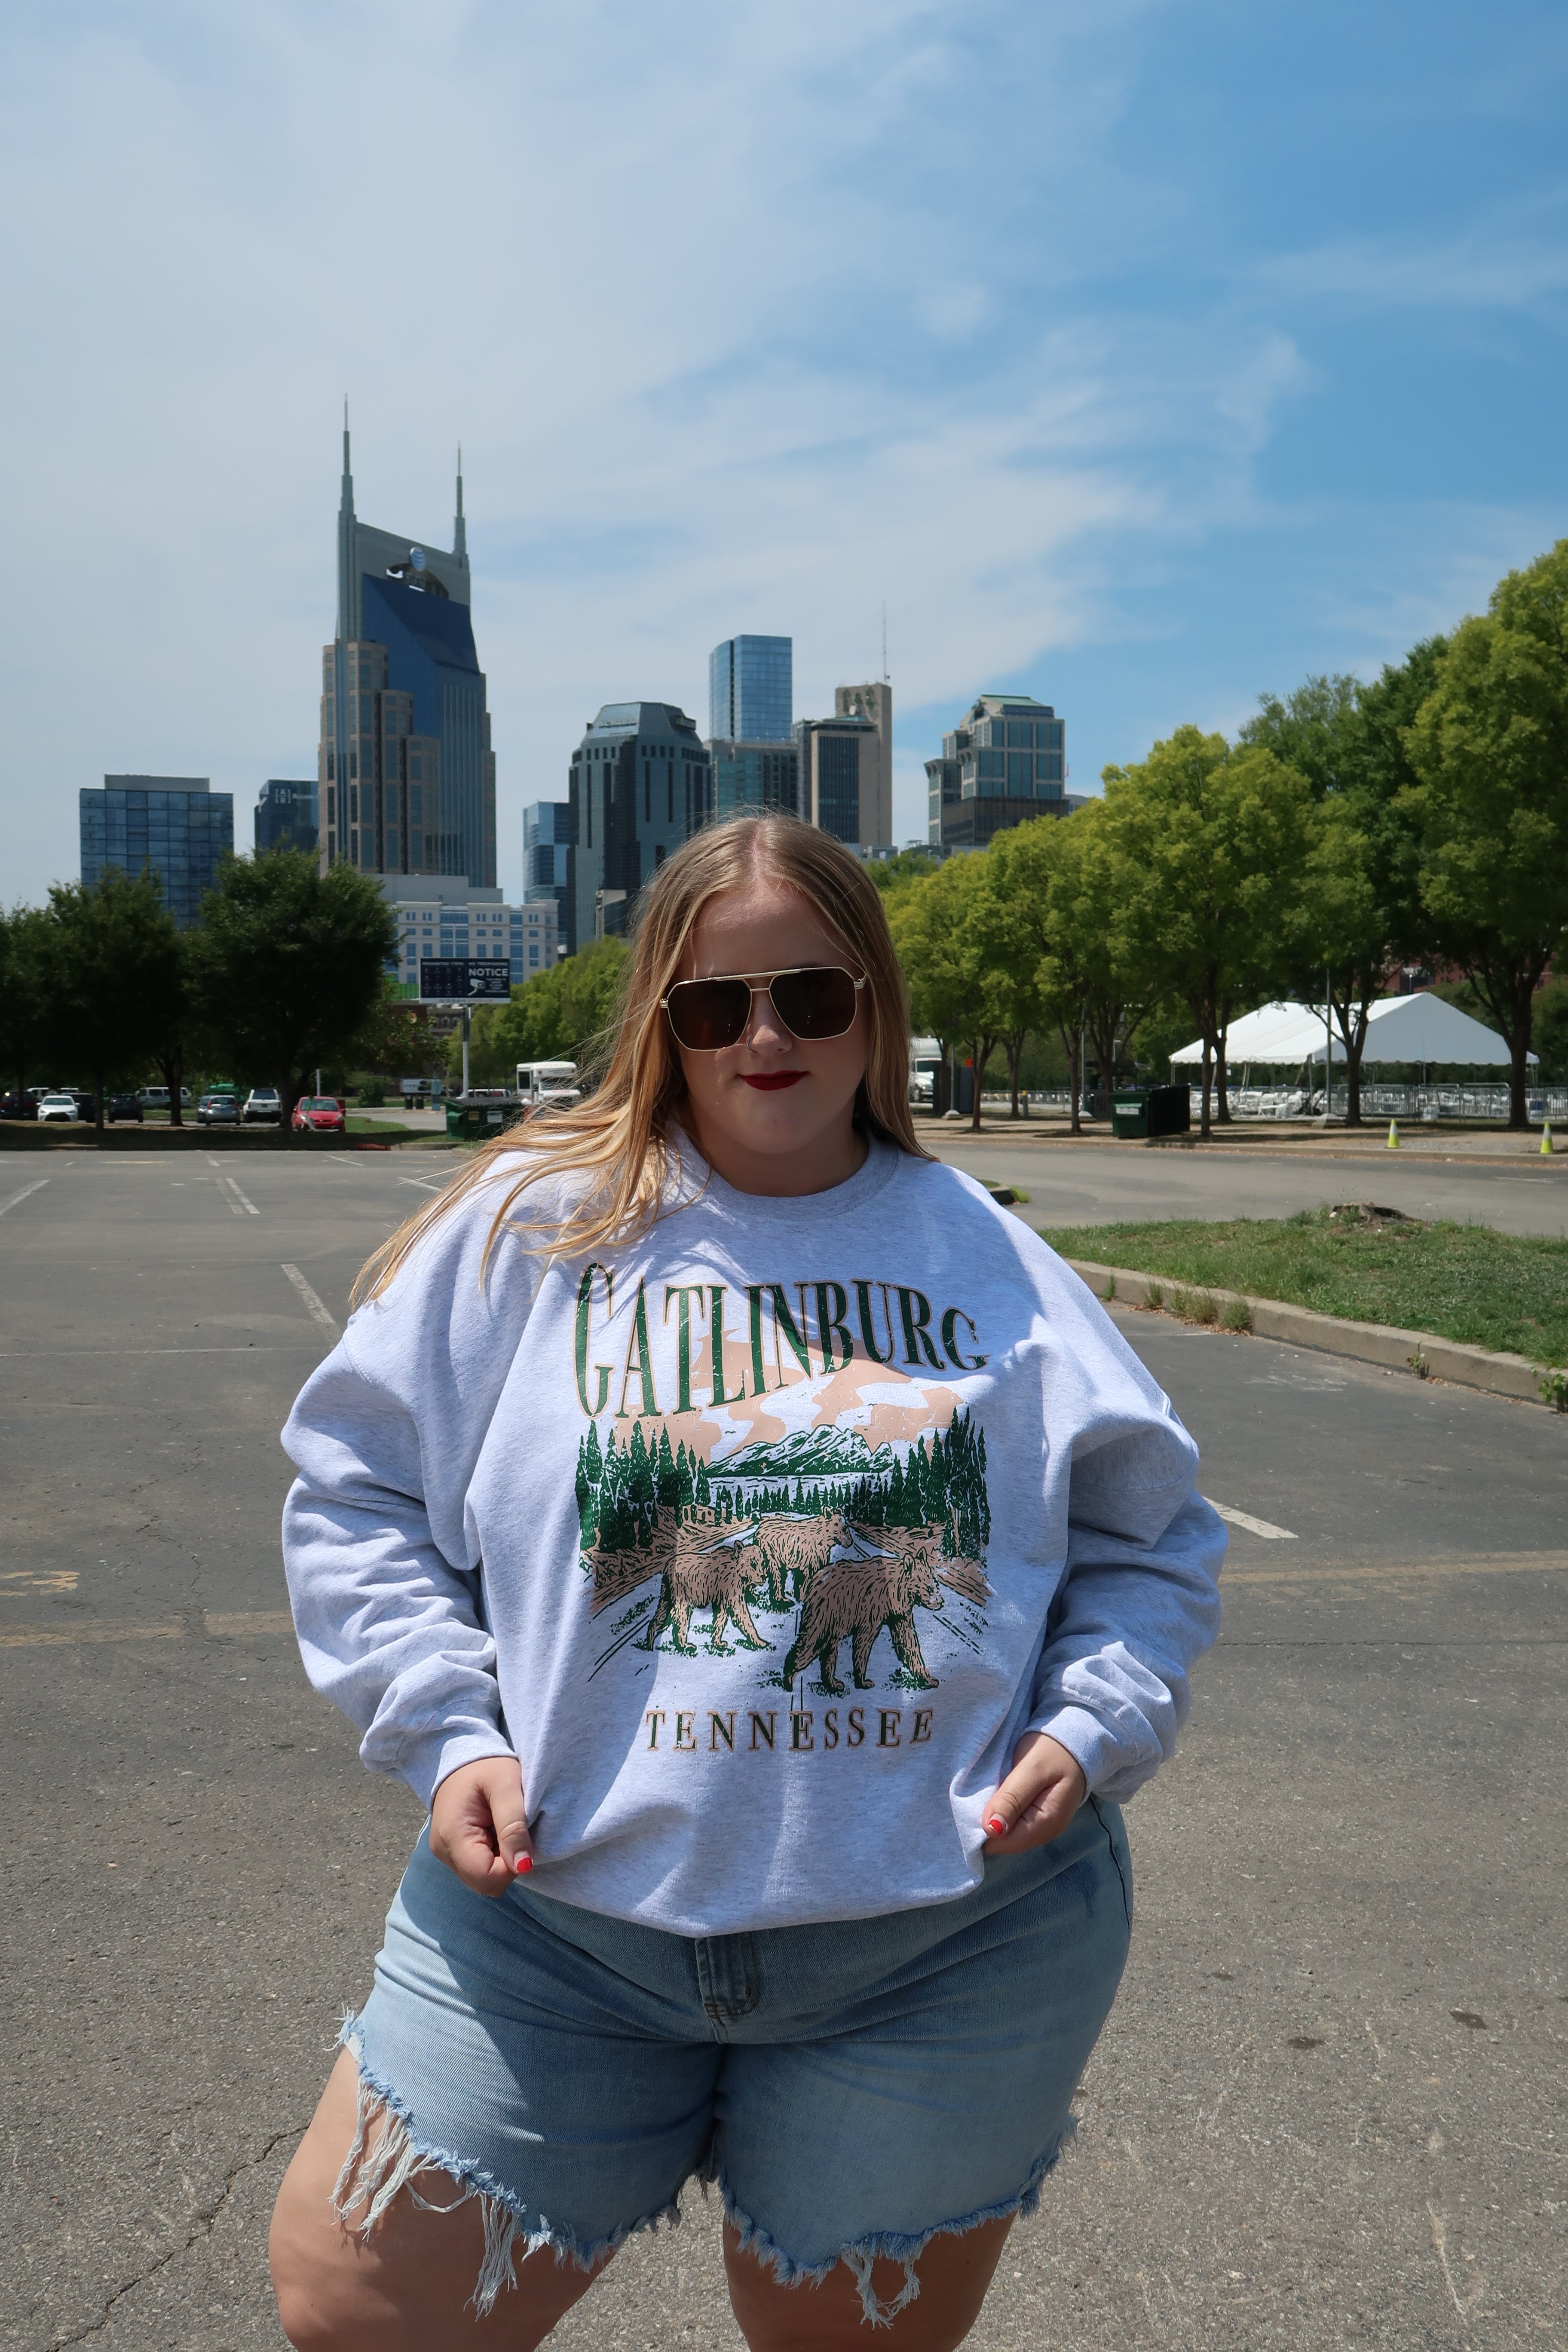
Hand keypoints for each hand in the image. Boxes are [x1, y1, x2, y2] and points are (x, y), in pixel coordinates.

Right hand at [429, 1755, 532, 1895]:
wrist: (462, 1755)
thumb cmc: (486, 1765)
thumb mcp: (506, 1785)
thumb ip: (514, 1826)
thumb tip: (524, 1867)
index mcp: (452, 1836)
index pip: (487, 1878)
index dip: (512, 1865)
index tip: (520, 1837)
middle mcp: (444, 1852)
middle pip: (485, 1883)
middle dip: (507, 1864)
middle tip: (512, 1829)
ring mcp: (446, 1854)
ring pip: (483, 1879)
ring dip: (501, 1860)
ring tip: (501, 1827)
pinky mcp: (452, 1852)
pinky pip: (479, 1869)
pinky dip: (493, 1856)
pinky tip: (494, 1831)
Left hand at [981, 1732, 1086, 1855]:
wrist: (1075, 1741)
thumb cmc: (1053, 1750)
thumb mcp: (1033, 1768)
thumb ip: (1012, 1798)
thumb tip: (991, 1830)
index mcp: (1045, 1825)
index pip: (1001, 1843)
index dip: (981, 1827)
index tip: (972, 1803)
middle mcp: (1043, 1833)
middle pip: (1001, 1841)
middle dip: (985, 1821)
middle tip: (979, 1791)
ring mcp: (1039, 1827)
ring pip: (1003, 1832)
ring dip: (992, 1814)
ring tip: (987, 1789)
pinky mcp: (1034, 1818)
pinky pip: (1009, 1822)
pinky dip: (999, 1809)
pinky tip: (997, 1792)